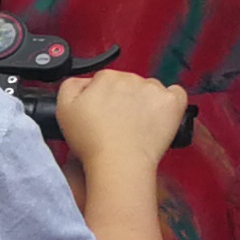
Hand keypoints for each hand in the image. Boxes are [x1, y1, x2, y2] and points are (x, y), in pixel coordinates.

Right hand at [50, 68, 188, 173]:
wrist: (118, 162)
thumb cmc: (92, 141)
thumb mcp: (63, 109)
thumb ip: (71, 86)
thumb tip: (83, 81)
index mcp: (105, 78)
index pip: (105, 80)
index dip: (103, 98)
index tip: (103, 114)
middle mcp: (131, 78)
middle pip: (129, 83)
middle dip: (125, 99)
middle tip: (119, 123)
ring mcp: (154, 89)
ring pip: (150, 89)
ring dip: (146, 102)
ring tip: (138, 125)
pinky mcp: (172, 102)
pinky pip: (175, 94)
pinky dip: (169, 102)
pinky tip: (160, 116)